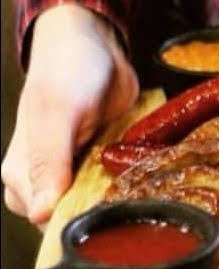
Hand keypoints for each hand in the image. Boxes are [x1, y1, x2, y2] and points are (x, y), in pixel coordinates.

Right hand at [2, 4, 138, 223]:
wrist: (95, 45)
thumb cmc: (66, 72)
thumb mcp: (56, 115)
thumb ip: (48, 162)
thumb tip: (41, 212)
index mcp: (21, 177)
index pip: (49, 224)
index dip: (81, 224)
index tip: (114, 215)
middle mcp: (46, 182)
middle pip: (77, 220)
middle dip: (106, 215)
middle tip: (137, 199)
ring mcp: (77, 175)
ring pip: (99, 206)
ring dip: (122, 200)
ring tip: (144, 185)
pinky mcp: (102, 165)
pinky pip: (116, 187)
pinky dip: (132, 185)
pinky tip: (147, 177)